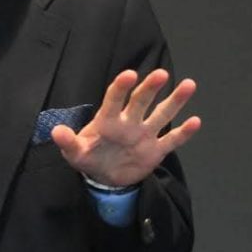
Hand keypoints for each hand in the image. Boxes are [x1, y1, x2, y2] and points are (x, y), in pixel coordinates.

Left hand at [51, 69, 200, 186]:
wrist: (104, 177)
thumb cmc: (87, 156)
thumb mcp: (74, 152)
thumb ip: (68, 142)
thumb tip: (56, 131)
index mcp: (107, 120)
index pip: (114, 99)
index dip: (121, 87)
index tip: (129, 74)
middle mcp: (128, 123)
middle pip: (141, 102)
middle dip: (150, 88)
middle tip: (161, 74)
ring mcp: (144, 135)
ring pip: (161, 115)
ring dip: (175, 101)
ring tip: (189, 85)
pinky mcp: (155, 150)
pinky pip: (172, 140)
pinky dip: (183, 133)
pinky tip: (195, 121)